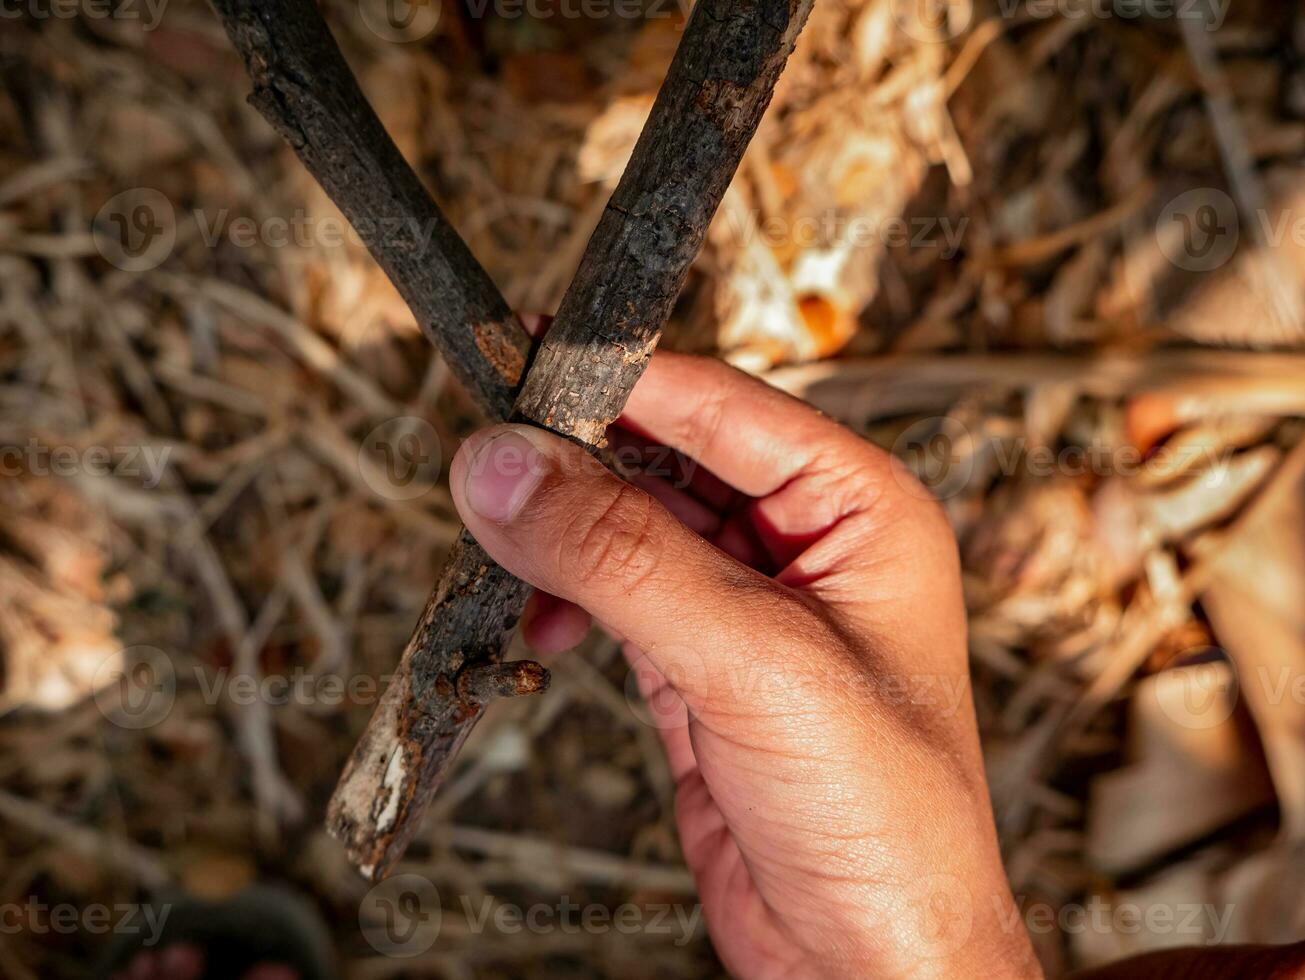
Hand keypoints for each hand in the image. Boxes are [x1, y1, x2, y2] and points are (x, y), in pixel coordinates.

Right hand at [450, 350, 1039, 978]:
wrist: (872, 960)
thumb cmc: (887, 819)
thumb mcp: (754, 662)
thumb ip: (624, 557)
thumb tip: (509, 467)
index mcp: (859, 510)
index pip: (720, 404)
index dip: (617, 379)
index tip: (518, 363)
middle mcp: (806, 545)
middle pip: (665, 457)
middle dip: (575, 459)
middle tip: (487, 463)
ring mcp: (747, 606)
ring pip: (629, 526)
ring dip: (562, 534)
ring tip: (503, 546)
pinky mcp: (699, 665)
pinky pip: (614, 597)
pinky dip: (566, 600)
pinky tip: (542, 623)